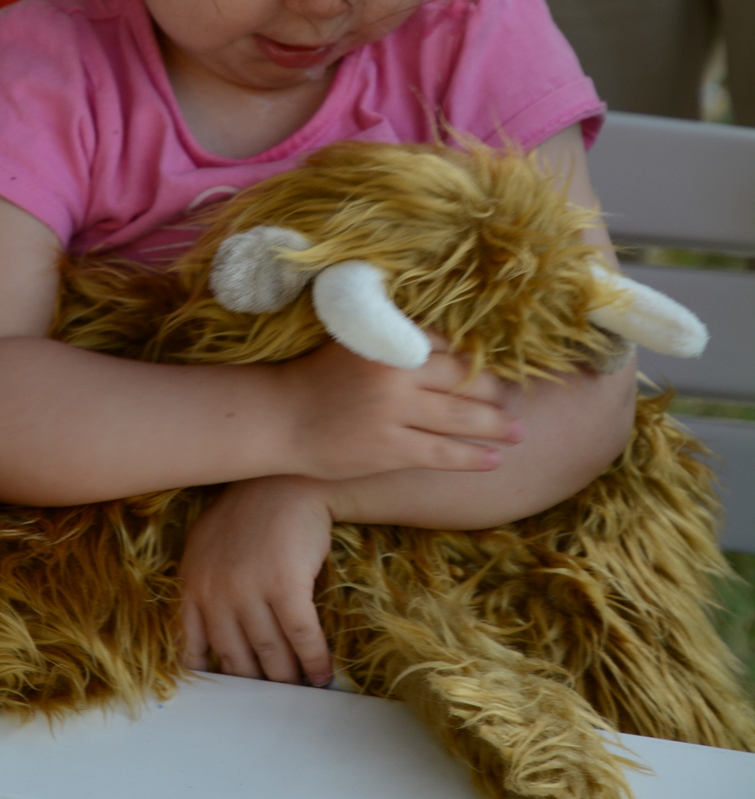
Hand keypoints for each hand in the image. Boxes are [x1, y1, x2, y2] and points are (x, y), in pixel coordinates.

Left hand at [180, 476, 333, 686]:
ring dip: (286, 678)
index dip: (215, 678)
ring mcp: (250, 589)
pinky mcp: (286, 585)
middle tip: (271, 701)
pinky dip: (314, 660)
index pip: (195, 648)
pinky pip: (302, 636)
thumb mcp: (207, 546)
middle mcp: (216, 592)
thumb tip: (205, 643)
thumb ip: (202, 588)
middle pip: (237, 657)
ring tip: (297, 692)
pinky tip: (322, 674)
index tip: (230, 696)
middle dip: (256, 684)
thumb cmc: (247, 513)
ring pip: (270, 652)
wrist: (285, 481)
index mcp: (192, 584)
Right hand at [282, 337, 522, 483]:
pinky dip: (472, 456)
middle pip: (462, 378)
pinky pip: (442, 453)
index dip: (472, 357)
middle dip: (494, 390)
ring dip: (495, 424)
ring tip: (519, 430)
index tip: (492, 366)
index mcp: (387, 339)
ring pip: (459, 417)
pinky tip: (494, 459)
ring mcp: (393, 413)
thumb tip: (443, 342)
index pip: (446, 343)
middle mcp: (395, 373)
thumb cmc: (316, 376)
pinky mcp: (389, 449)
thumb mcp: (354, 342)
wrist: (280, 418)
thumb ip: (394, 340)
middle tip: (515, 398)